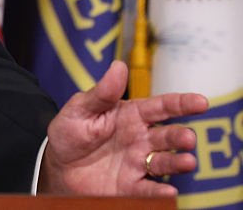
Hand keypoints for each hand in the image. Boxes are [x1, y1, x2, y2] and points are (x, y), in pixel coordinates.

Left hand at [39, 60, 207, 196]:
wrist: (57, 164)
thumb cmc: (71, 131)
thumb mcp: (80, 108)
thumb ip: (101, 93)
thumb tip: (119, 66)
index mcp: (131, 115)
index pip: (160, 107)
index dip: (181, 103)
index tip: (201, 101)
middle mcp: (141, 139)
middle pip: (167, 136)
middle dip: (181, 136)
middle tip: (188, 138)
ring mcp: (137, 163)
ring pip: (164, 162)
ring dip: (177, 162)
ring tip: (187, 161)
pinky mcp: (131, 186)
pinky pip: (148, 189)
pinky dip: (159, 192)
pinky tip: (168, 191)